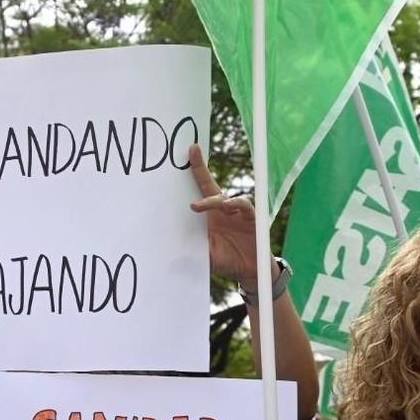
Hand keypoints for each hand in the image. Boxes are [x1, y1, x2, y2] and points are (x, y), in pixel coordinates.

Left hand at [187, 144, 259, 286]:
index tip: (191, 149)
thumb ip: (192, 251)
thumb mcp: (206, 257)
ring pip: (224, 198)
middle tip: (190, 159)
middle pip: (210, 186)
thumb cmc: (226, 260)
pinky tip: (228, 207)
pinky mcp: (251, 218)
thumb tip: (168, 250)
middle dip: (200, 169)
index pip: (201, 187)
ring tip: (198, 207)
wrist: (250, 270)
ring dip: (212, 201)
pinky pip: (244, 206)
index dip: (197, 168)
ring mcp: (237, 212)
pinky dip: (236, 205)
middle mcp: (222, 209)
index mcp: (210, 215)